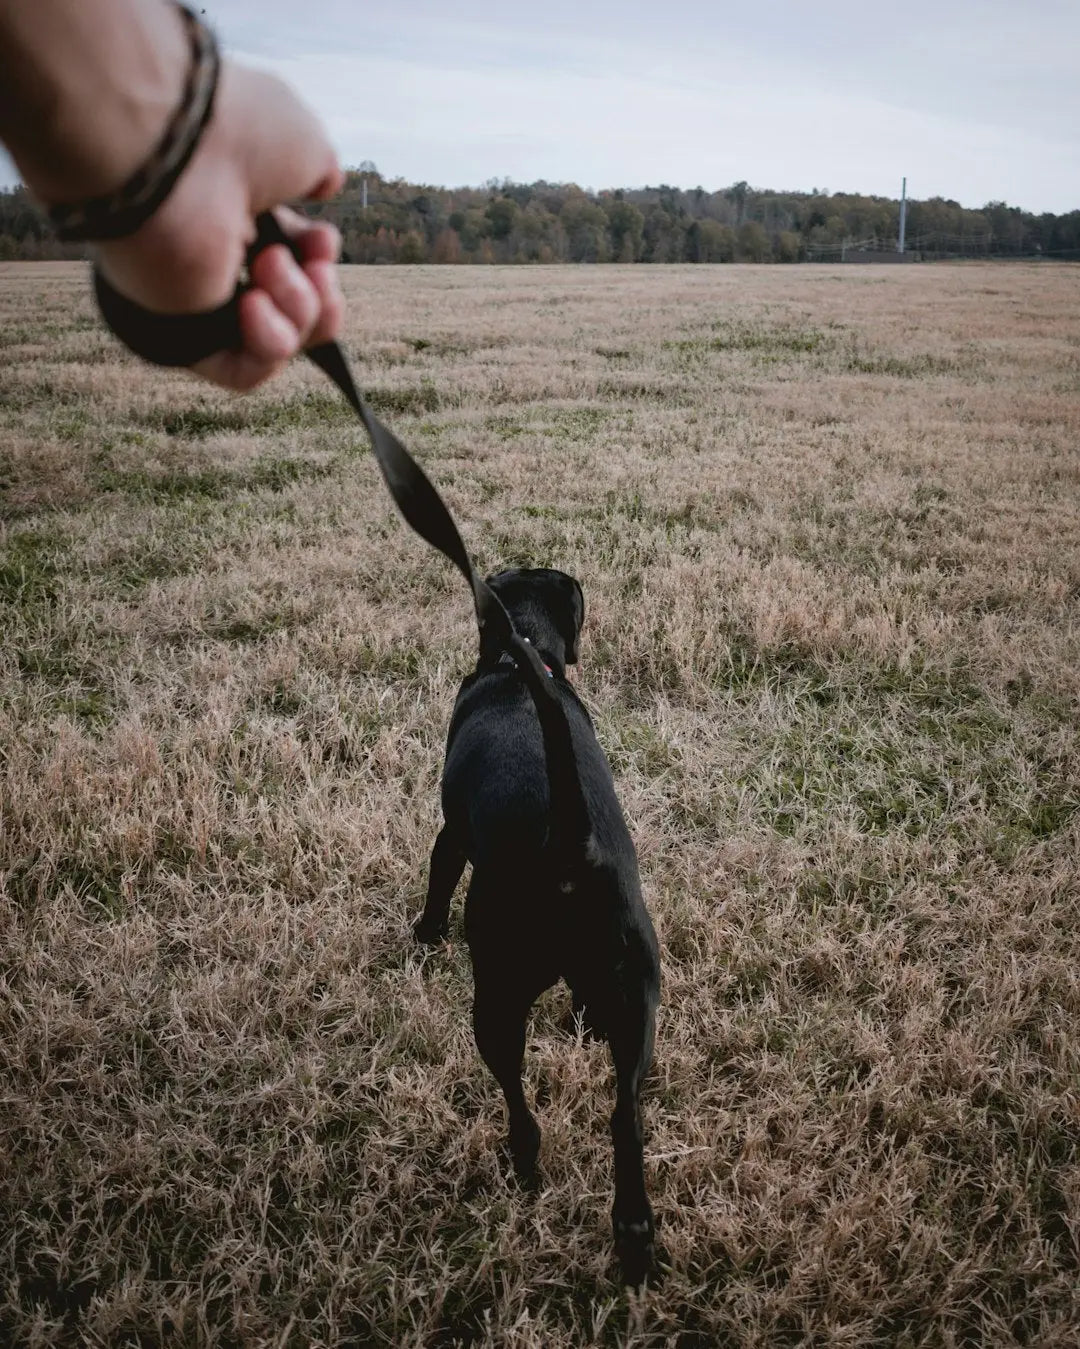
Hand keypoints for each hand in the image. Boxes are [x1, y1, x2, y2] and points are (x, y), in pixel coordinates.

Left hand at [95, 61, 344, 389]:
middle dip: (320, 293)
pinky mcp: (179, 339)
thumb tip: (326, 184)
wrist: (167, 151)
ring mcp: (195, 300)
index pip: (293, 261)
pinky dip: (268, 345)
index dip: (319, 259)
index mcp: (233, 211)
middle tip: (311, 264)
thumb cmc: (230, 133)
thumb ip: (319, 169)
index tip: (321, 241)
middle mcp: (211, 256)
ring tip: (268, 267)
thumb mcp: (301, 142)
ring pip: (281, 343)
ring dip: (297, 308)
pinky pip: (245, 372)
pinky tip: (252, 304)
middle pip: (296, 310)